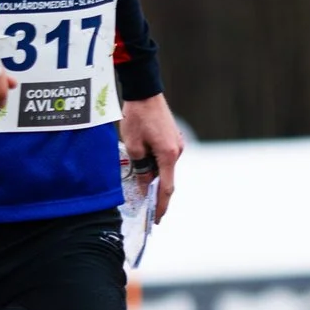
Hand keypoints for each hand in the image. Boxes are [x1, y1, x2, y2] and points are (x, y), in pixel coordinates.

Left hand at [120, 95, 184, 222]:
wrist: (145, 91)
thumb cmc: (137, 117)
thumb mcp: (133, 146)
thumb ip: (140, 168)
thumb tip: (144, 184)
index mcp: (168, 155)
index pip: (166, 187)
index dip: (160, 205)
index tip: (156, 218)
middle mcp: (177, 151)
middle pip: (167, 179)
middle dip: (157, 194)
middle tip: (149, 210)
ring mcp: (177, 144)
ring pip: (166, 168)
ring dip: (155, 178)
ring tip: (141, 187)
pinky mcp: (173, 139)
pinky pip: (166, 158)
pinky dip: (157, 166)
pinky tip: (146, 169)